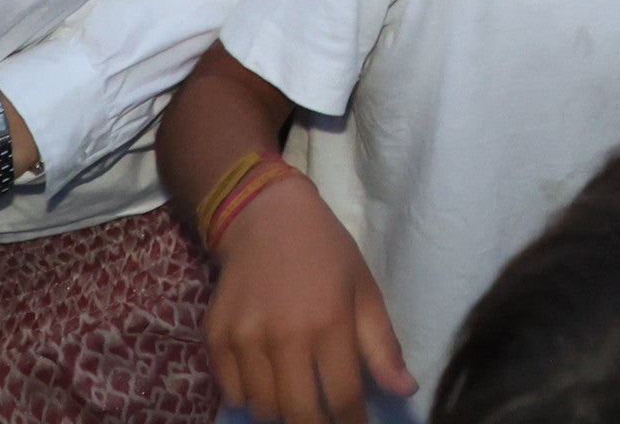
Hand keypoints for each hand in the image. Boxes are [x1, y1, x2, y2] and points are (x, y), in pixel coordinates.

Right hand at [204, 164, 412, 423]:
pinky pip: (231, 392)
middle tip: (326, 416)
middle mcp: (283, 335)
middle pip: (299, 413)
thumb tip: (405, 391)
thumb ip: (382, 346)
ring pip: (264, 408)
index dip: (353, 423)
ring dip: (284, 410)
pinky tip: (267, 376)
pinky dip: (250, 395)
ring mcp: (244, 338)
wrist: (265, 216)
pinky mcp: (214, 336)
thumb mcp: (364, 290)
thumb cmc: (325, 253)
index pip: (343, 398)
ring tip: (297, 390)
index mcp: (328, 322)